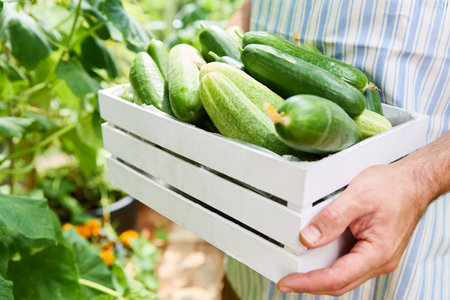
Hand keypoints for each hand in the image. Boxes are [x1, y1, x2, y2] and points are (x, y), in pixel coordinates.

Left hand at [277, 162, 432, 295]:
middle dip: (310, 284)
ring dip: (319, 278)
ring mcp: (377, 257)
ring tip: (297, 273)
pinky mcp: (372, 250)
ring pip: (344, 276)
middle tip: (286, 281)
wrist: (413, 182)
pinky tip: (316, 260)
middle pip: (340, 283)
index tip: (288, 282)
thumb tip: (308, 237)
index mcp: (378, 252)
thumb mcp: (358, 197)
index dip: (309, 283)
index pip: (337, 278)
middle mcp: (379, 260)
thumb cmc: (393, 187)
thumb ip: (332, 218)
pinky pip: (348, 265)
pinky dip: (330, 267)